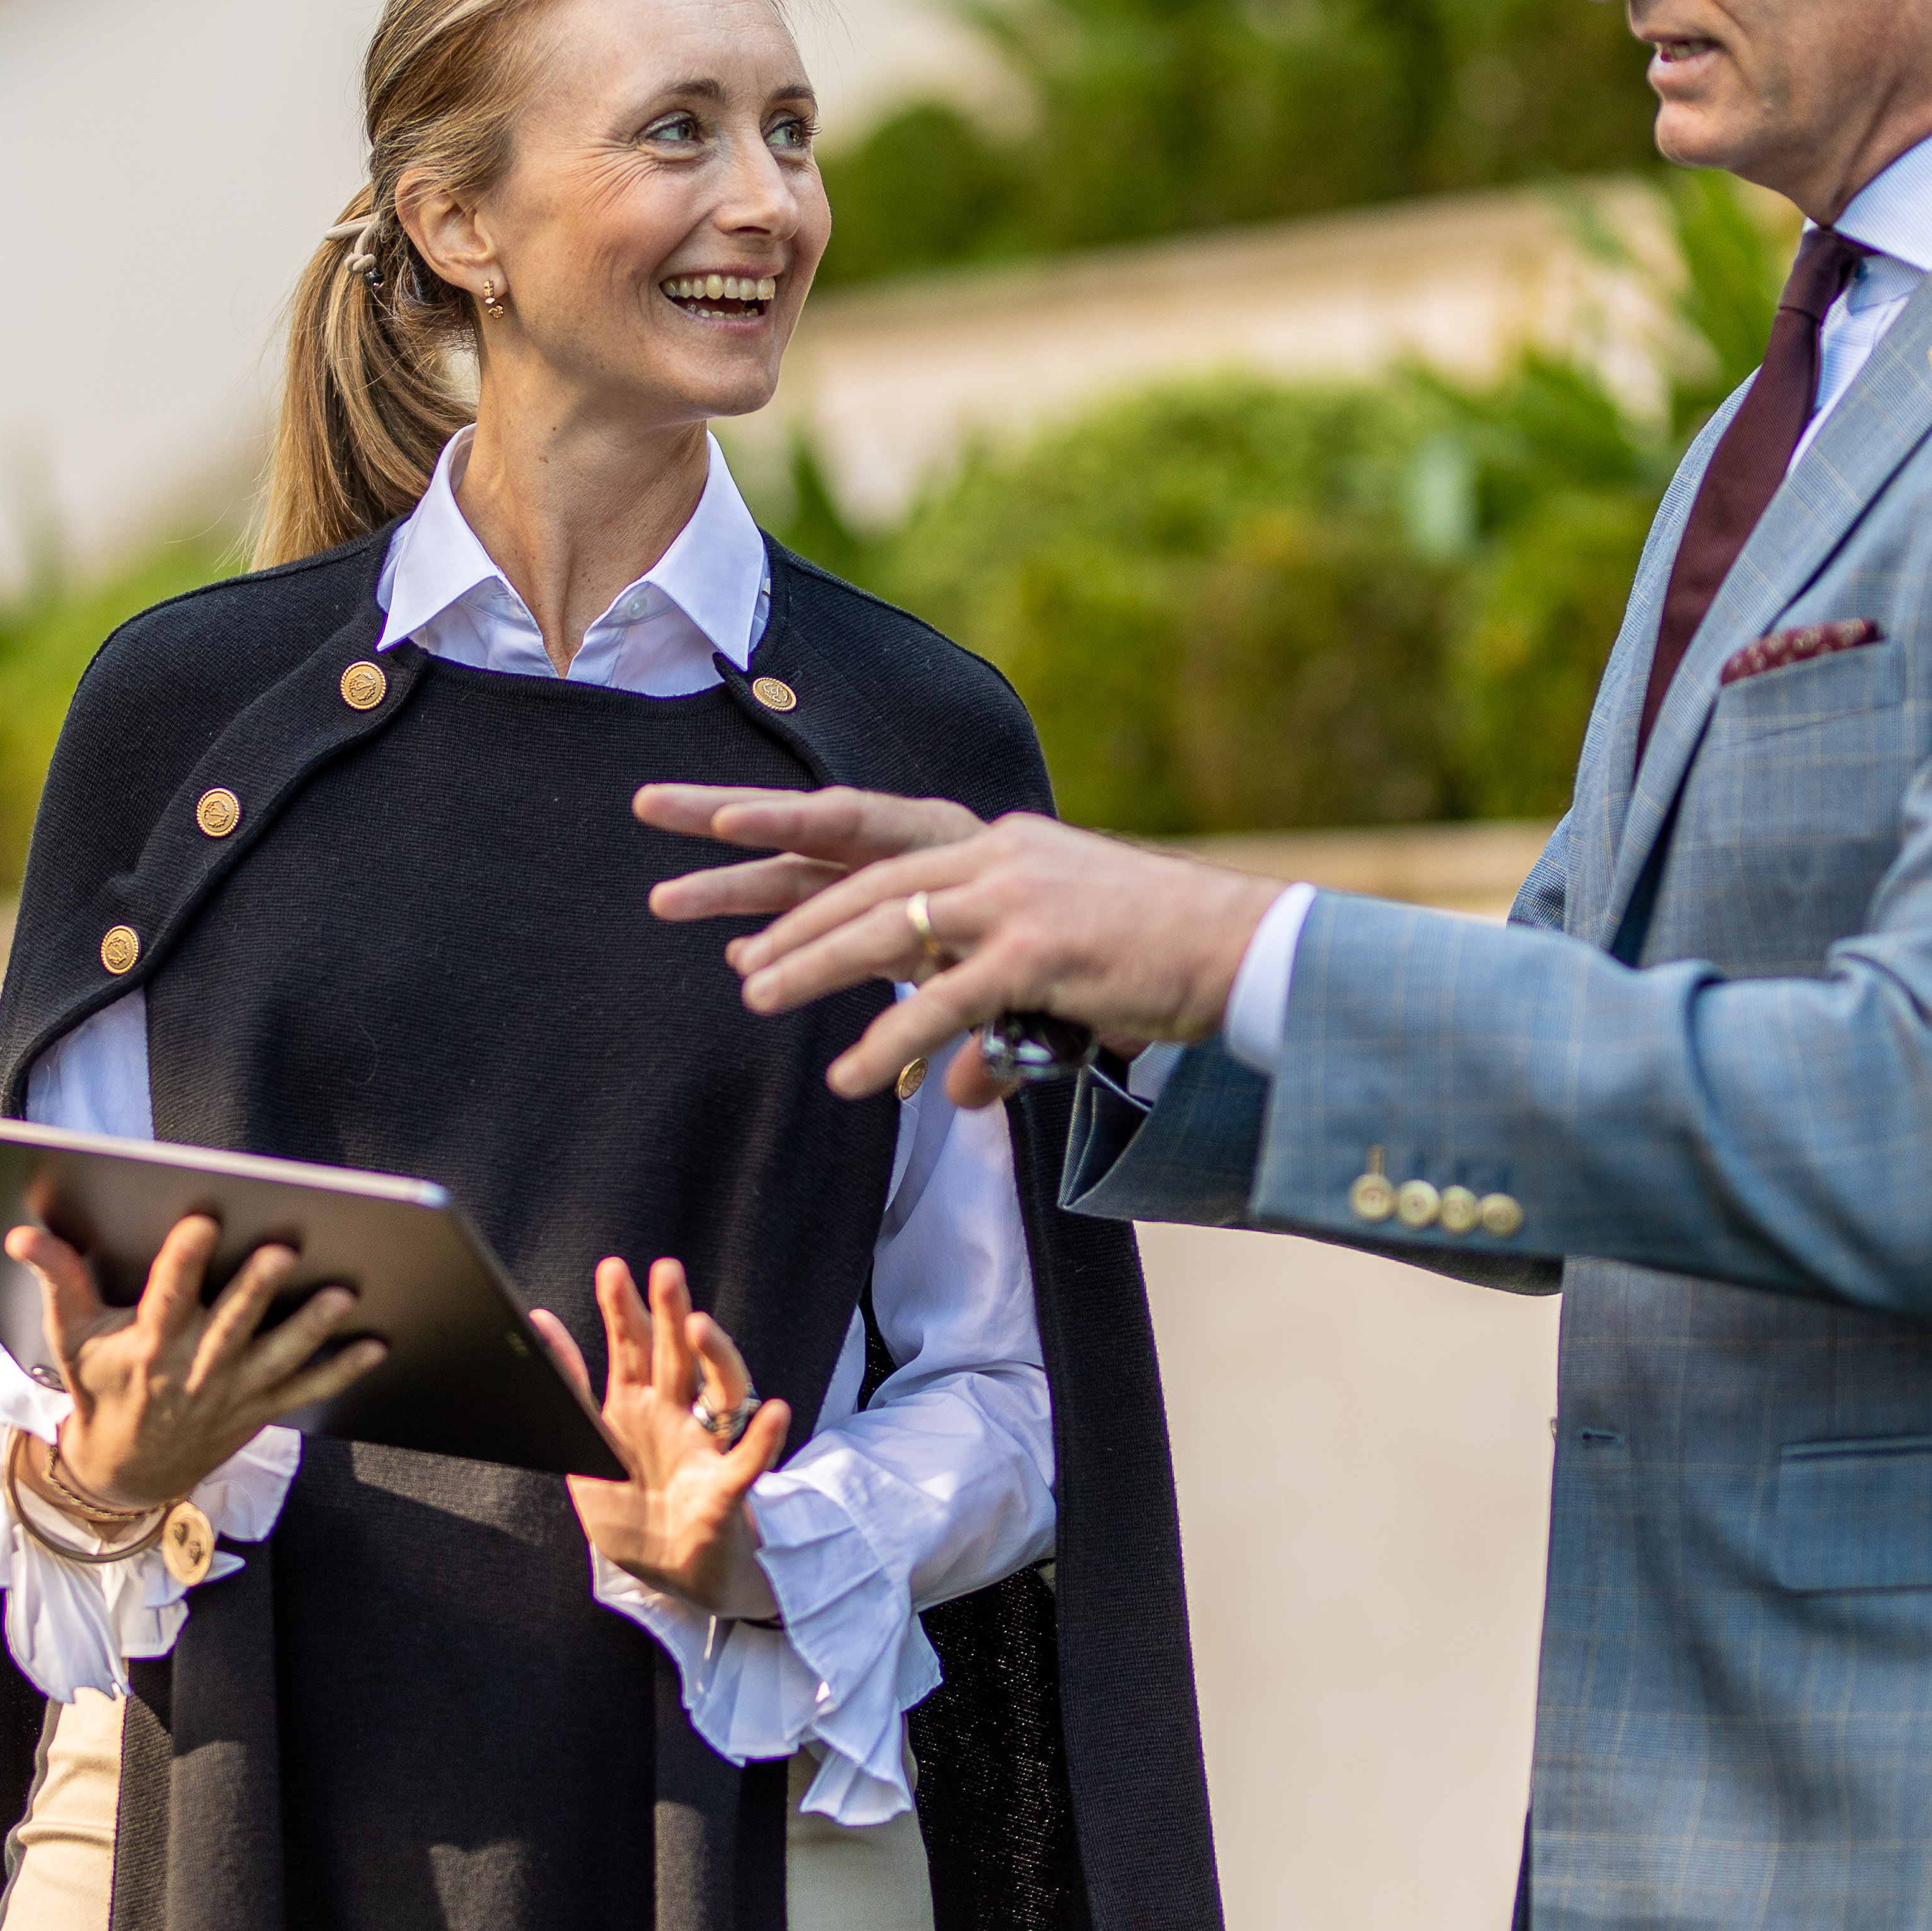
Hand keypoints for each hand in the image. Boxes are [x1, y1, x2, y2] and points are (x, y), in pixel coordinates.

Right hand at [4, 1209, 385, 1518]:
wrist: (124, 1473)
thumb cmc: (101, 1390)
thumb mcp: (71, 1337)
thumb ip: (58, 1278)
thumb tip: (25, 1231)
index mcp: (149, 1345)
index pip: (166, 1296)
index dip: (182, 1259)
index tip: (201, 1221)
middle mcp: (194, 1369)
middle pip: (230, 1324)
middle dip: (256, 1288)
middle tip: (284, 1249)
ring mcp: (232, 1392)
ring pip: (276, 1356)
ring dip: (310, 1327)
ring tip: (342, 1295)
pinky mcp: (258, 1408)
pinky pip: (305, 1388)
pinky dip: (340, 1369)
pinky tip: (374, 1345)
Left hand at [529, 1255, 786, 1616]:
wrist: (670, 1579)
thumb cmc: (632, 1514)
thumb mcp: (585, 1450)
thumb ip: (569, 1389)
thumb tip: (538, 1323)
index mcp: (637, 1408)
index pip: (632, 1348)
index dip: (622, 1310)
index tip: (612, 1270)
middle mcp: (675, 1418)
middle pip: (675, 1356)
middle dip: (669, 1313)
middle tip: (664, 1270)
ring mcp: (704, 1451)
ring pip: (719, 1392)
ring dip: (715, 1356)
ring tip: (701, 1326)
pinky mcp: (725, 1493)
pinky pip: (748, 1464)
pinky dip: (763, 1440)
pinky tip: (776, 1413)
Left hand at [640, 783, 1282, 1104]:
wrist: (1246, 948)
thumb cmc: (1157, 959)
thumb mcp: (1056, 978)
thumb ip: (990, 1024)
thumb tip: (946, 1090)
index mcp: (993, 843)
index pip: (866, 840)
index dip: (787, 847)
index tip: (712, 849)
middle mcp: (994, 853)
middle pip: (852, 869)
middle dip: (764, 892)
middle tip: (685, 914)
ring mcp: (1015, 897)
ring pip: (884, 926)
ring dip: (808, 961)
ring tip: (749, 993)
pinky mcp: (1040, 952)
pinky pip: (942, 1001)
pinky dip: (888, 1040)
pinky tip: (845, 1076)